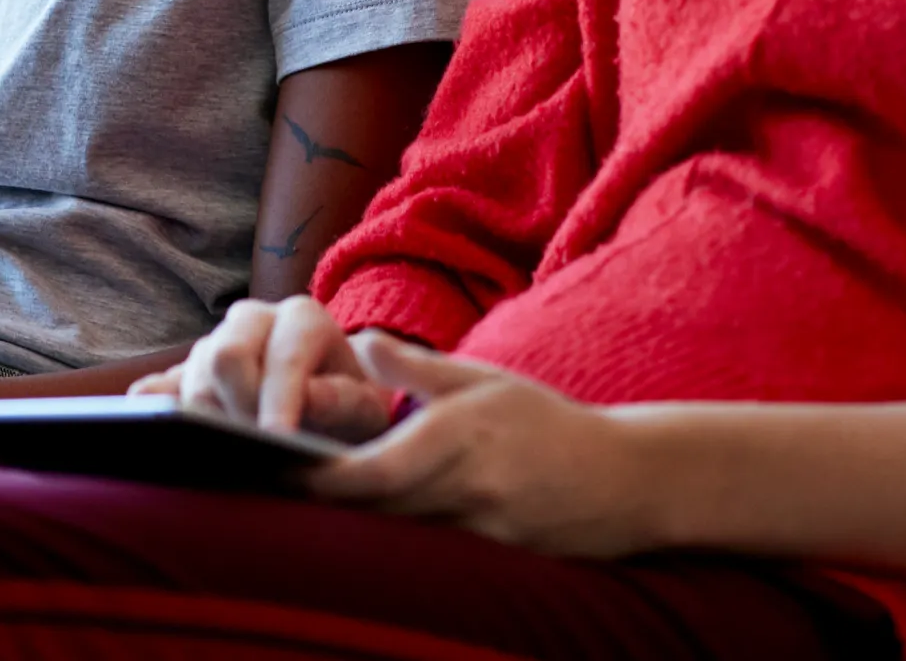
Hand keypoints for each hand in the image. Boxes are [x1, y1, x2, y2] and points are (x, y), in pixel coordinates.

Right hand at [128, 296, 396, 443]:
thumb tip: (310, 400)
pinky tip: (152, 433)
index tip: (278, 439)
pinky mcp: (184, 372)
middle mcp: (252, 319)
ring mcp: (213, 343)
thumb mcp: (365, 408)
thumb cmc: (351, 409)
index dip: (279, 398)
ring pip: (192, 375)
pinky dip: (153, 409)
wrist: (332, 403)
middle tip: (250, 452)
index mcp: (302, 319)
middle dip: (236, 407)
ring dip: (204, 420)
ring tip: (219, 458)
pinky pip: (157, 386)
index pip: (283, 356)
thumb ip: (344, 401)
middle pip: (225, 355)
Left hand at [307, 332, 667, 557]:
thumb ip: (418, 370)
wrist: (626, 479)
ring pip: (404, 535)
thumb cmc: (547, 422)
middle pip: (382, 509)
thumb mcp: (485, 380)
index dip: (328, 480)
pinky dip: (402, 542)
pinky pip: (436, 553)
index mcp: (462, 434)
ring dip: (362, 526)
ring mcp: (486, 530)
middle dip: (331, 506)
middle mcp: (471, 486)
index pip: (380, 468)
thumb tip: (359, 343)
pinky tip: (372, 532)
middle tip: (278, 492)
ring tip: (311, 512)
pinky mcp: (498, 561)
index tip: (285, 474)